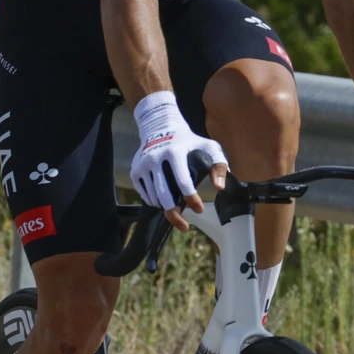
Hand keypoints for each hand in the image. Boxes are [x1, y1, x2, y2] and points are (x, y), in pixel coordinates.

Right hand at [130, 92, 226, 231]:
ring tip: (176, 211)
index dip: (192, 199)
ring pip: (153, 197)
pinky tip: (164, 202)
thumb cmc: (188, 141)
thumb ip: (219, 165)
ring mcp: (142, 164)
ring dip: (166, 209)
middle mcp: (155, 157)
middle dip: (174, 215)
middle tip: (184, 226)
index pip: (183, 182)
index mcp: (174, 152)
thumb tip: (219, 187)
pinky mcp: (134, 170)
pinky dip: (154, 202)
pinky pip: (144, 194)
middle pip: (164, 195)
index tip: (199, 209)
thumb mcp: (209, 146)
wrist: (159, 127)